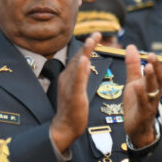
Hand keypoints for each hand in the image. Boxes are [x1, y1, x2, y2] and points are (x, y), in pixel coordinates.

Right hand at [49, 33, 100, 151]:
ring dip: (84, 52)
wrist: (64, 127)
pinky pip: (77, 81)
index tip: (96, 35)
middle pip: (78, 58)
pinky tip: (84, 60)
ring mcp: (69, 87)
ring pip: (77, 66)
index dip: (87, 46)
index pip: (79, 58)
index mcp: (69, 77)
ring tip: (91, 40)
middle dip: (87, 45)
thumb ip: (81, 76)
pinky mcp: (73, 96)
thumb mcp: (77, 89)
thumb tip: (85, 62)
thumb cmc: (72, 110)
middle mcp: (67, 79)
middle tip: (97, 33)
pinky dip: (80, 70)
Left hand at [123, 46, 161, 147]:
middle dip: (157, 67)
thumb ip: (133, 65)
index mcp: (154, 85)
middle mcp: (155, 93)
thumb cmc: (136, 103)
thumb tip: (131, 46)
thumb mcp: (134, 82)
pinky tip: (137, 87)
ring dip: (151, 78)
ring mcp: (150, 103)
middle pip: (159, 79)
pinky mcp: (143, 112)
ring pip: (153, 89)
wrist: (137, 128)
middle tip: (152, 55)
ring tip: (147, 66)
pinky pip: (143, 102)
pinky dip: (141, 94)